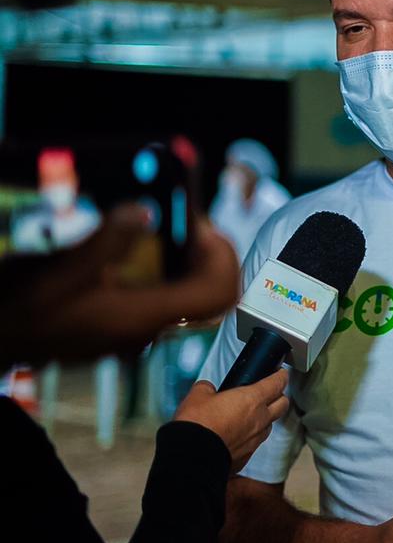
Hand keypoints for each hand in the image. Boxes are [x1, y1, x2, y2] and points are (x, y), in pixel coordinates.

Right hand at [0, 204, 240, 366]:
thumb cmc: (18, 310)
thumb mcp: (57, 271)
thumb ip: (105, 242)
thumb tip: (145, 212)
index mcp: (141, 317)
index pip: (216, 293)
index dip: (222, 255)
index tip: (203, 225)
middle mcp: (146, 328)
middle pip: (210, 295)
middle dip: (211, 254)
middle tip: (192, 222)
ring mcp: (136, 330)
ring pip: (190, 297)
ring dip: (192, 260)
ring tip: (172, 227)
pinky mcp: (122, 325)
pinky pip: (165, 298)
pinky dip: (170, 270)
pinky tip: (144, 246)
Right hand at [174, 368, 289, 471]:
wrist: (191, 457)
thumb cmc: (197, 425)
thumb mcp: (198, 395)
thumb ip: (207, 388)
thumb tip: (208, 389)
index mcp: (252, 399)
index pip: (277, 383)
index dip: (281, 376)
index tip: (280, 374)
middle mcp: (260, 419)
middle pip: (283, 404)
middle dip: (279, 396)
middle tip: (270, 393)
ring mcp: (255, 440)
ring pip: (269, 425)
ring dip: (264, 419)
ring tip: (251, 416)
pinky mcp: (247, 457)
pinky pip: (254, 444)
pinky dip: (250, 438)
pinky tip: (237, 436)